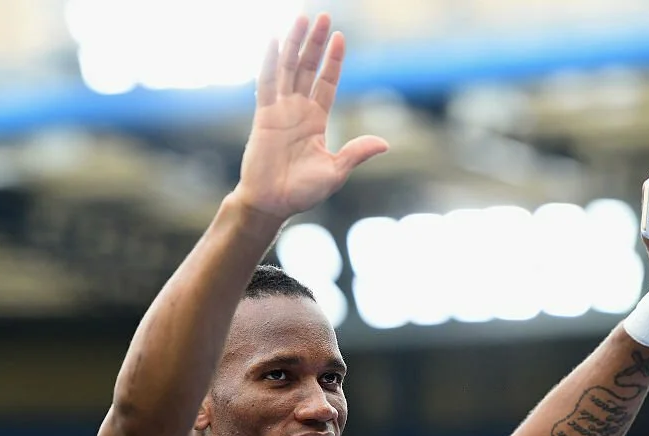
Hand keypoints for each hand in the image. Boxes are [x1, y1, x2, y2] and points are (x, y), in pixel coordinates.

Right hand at [232, 14, 388, 218]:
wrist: (273, 204)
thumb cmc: (302, 192)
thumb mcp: (336, 171)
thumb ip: (356, 153)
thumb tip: (384, 144)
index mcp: (315, 121)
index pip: (326, 83)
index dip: (332, 61)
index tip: (340, 37)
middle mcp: (297, 111)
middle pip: (307, 68)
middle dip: (315, 43)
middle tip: (323, 16)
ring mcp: (279, 111)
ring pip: (288, 69)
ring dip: (295, 44)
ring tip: (302, 18)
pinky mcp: (263, 117)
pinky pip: (266, 84)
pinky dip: (270, 62)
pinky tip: (275, 40)